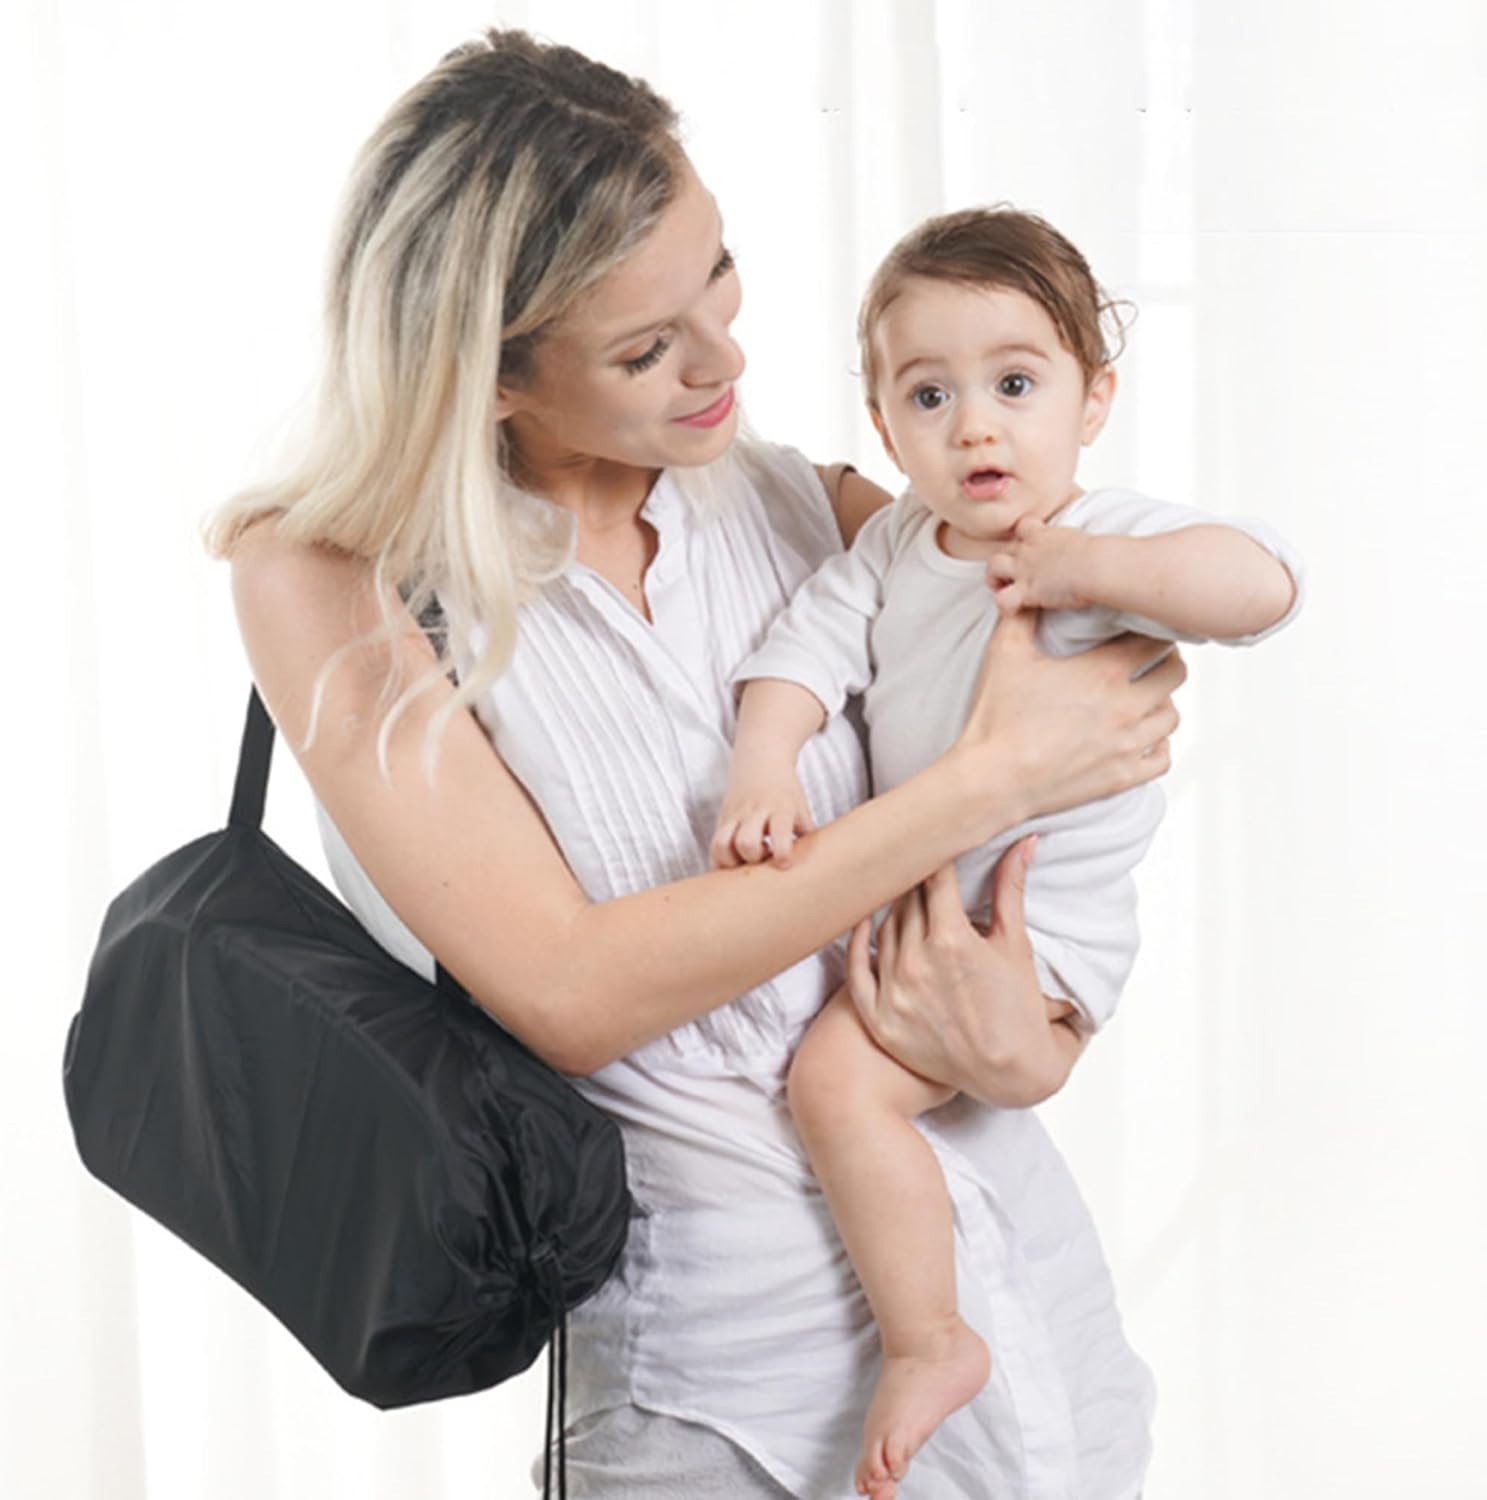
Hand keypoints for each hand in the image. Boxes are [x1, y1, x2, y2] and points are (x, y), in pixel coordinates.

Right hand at [710, 765, 815, 868]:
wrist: (760, 761)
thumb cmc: (785, 793)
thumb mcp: (801, 808)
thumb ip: (807, 834)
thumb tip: (817, 865)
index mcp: (780, 807)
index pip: (780, 829)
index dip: (781, 850)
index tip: (784, 863)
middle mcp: (755, 811)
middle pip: (746, 842)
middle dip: (752, 858)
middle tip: (763, 858)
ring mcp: (735, 816)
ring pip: (721, 844)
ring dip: (730, 862)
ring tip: (744, 862)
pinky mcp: (722, 820)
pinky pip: (713, 845)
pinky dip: (719, 861)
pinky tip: (733, 864)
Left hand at [845, 840, 1083, 1106]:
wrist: (1010, 1073)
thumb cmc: (1018, 1010)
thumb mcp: (1015, 944)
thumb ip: (1011, 888)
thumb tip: (1026, 840)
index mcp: (951, 938)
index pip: (932, 878)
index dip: (933, 855)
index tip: (932, 841)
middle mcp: (915, 962)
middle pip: (904, 900)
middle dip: (914, 880)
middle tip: (915, 862)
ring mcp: (893, 991)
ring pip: (882, 928)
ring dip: (893, 908)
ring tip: (903, 895)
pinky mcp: (879, 1017)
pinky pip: (856, 970)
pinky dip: (858, 942)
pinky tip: (863, 923)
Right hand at [952, 607, 1184, 837]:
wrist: (995, 777)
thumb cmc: (998, 716)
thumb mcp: (1006, 654)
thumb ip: (1022, 616)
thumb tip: (1028, 593)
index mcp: (1104, 672)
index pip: (1156, 639)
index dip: (1152, 630)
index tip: (1142, 630)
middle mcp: (1126, 707)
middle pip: (1175, 674)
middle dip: (1164, 662)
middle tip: (1148, 661)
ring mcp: (1128, 745)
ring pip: (1172, 717)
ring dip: (1161, 704)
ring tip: (1143, 699)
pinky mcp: (1123, 776)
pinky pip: (1163, 758)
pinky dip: (1157, 745)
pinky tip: (1140, 738)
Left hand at [988, 514, 1092, 612]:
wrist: (1096, 565)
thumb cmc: (1098, 554)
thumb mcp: (1083, 540)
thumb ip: (1073, 544)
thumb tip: (1085, 550)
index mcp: (1043, 534)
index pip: (1024, 525)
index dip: (1023, 536)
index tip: (1030, 547)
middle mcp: (1029, 549)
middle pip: (1003, 548)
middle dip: (1004, 562)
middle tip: (1012, 575)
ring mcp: (1024, 568)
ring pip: (993, 567)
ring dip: (994, 579)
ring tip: (1002, 589)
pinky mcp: (1026, 590)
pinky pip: (1003, 599)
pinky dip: (1005, 606)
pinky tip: (1014, 610)